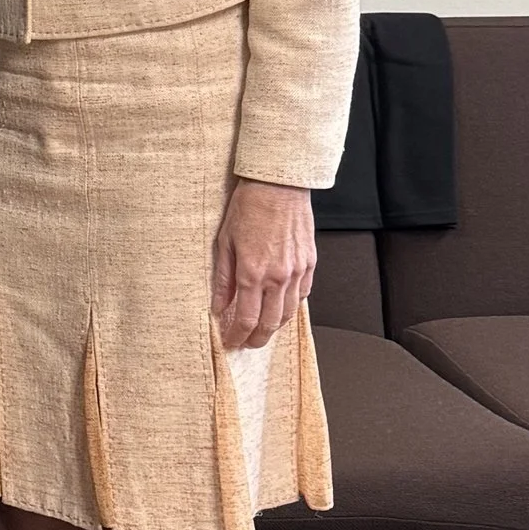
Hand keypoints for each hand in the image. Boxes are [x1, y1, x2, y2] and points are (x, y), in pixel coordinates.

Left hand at [211, 181, 313, 352]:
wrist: (278, 186)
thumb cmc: (248, 208)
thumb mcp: (224, 242)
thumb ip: (222, 279)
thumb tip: (218, 306)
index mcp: (253, 272)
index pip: (246, 319)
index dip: (237, 335)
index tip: (230, 341)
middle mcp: (278, 277)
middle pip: (270, 323)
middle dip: (257, 339)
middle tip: (247, 343)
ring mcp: (297, 271)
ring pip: (288, 313)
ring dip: (275, 327)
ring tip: (262, 331)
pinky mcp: (310, 263)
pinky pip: (303, 295)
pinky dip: (291, 307)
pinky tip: (280, 307)